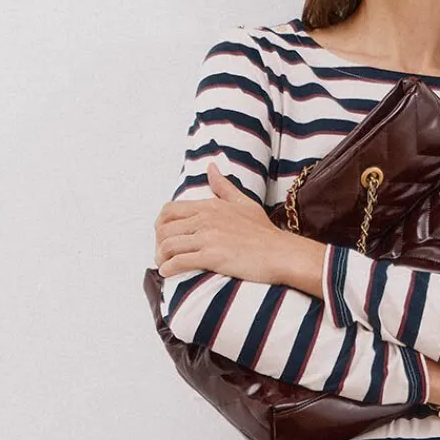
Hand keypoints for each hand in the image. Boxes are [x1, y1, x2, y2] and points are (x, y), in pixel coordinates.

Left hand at [155, 163, 294, 286]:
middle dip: (158, 243)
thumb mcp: (243, 202)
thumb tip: (211, 166)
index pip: (170, 210)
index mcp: (210, 206)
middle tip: (162, 254)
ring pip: (169, 245)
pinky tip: (168, 273)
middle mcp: (206, 218)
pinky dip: (169, 268)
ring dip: (161, 257)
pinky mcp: (213, 256)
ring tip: (163, 265)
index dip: (160, 225)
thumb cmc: (265, 232)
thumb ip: (223, 186)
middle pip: (164, 228)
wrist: (281, 253)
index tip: (163, 237)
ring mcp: (208, 237)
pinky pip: (180, 261)